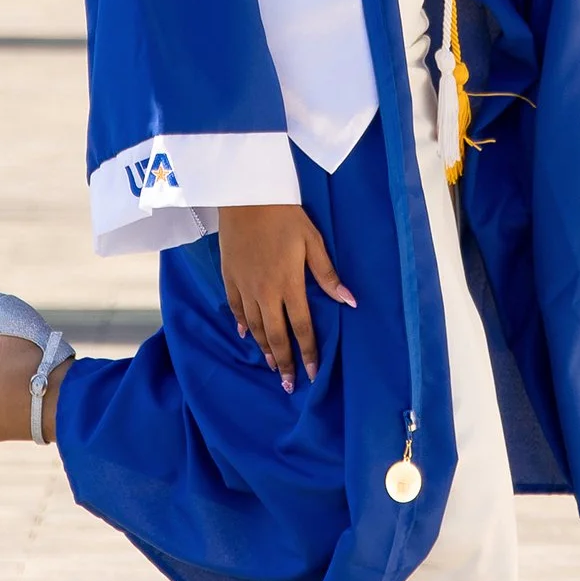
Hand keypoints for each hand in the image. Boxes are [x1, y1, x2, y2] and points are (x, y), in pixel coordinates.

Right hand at [218, 199, 355, 389]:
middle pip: (276, 335)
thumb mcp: (312, 241)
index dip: (308, 353)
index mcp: (289, 285)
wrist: (245, 195)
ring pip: (255, 326)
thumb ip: (327, 275)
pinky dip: (242, 324)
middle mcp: (265, 292)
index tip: (313, 375)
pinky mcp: (229, 277)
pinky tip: (246, 335)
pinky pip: (235, 308)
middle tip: (289, 385)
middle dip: (285, 362)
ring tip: (272, 365)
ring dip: (265, 348)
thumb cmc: (284, 215)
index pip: (301, 328)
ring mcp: (244, 286)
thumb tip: (350, 301)